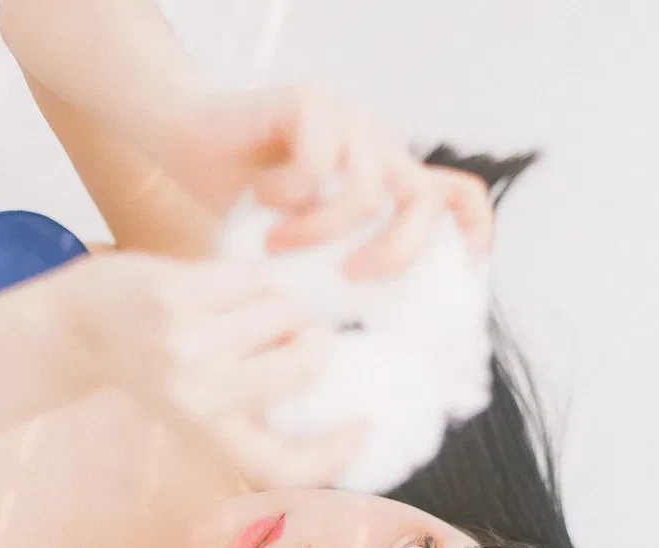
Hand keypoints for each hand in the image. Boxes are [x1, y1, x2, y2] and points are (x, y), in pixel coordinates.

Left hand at [45, 250, 367, 490]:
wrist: (78, 327)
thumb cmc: (155, 368)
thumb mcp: (200, 409)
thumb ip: (255, 411)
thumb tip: (338, 392)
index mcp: (209, 435)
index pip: (286, 467)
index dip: (335, 456)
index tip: (362, 427)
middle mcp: (201, 397)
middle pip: (304, 367)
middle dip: (313, 343)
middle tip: (298, 335)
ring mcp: (190, 344)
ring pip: (286, 313)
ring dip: (282, 306)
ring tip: (255, 309)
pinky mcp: (180, 295)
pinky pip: (257, 278)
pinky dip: (256, 279)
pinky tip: (234, 285)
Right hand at [151, 83, 494, 279]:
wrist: (185, 140)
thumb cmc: (241, 199)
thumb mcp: (300, 242)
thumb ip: (333, 263)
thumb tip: (359, 333)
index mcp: (386, 178)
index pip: (457, 195)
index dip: (473, 233)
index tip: (460, 273)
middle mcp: (378, 147)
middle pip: (426, 200)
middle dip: (396, 251)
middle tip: (351, 277)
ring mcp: (350, 121)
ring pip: (369, 190)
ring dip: (321, 231)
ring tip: (276, 245)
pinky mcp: (314, 103)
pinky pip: (320, 163)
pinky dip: (289, 195)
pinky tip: (261, 198)